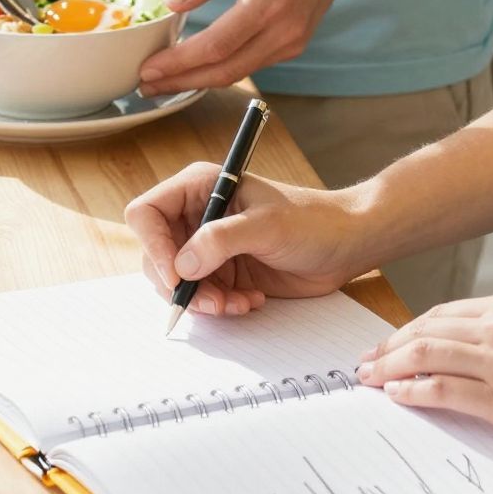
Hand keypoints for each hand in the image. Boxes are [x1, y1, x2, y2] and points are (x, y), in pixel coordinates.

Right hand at [125, 166, 368, 316]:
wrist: (345, 245)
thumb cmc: (313, 221)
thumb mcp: (268, 225)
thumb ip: (222, 240)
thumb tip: (183, 264)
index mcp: (201, 187)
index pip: (147, 213)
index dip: (153, 246)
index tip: (176, 276)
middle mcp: (198, 215)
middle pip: (156, 254)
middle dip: (180, 284)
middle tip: (212, 301)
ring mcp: (209, 246)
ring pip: (177, 282)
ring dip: (202, 300)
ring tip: (237, 303)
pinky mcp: (223, 272)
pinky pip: (202, 297)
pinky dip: (220, 306)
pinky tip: (249, 300)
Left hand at [138, 0, 358, 92]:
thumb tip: (173, 4)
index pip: (218, 44)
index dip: (180, 62)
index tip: (149, 68)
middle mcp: (286, 28)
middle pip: (226, 70)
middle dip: (182, 81)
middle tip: (146, 84)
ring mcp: (293, 40)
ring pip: (238, 72)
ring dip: (198, 80)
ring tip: (163, 79)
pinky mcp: (294, 44)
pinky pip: (251, 64)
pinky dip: (220, 69)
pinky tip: (196, 66)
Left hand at [355, 293, 492, 464]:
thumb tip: (463, 354)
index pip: (442, 314)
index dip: (407, 330)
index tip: (387, 346)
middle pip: (426, 330)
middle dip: (388, 347)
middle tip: (365, 364)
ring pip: (426, 355)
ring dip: (389, 368)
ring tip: (369, 380)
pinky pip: (443, 390)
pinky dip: (412, 392)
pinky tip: (396, 397)